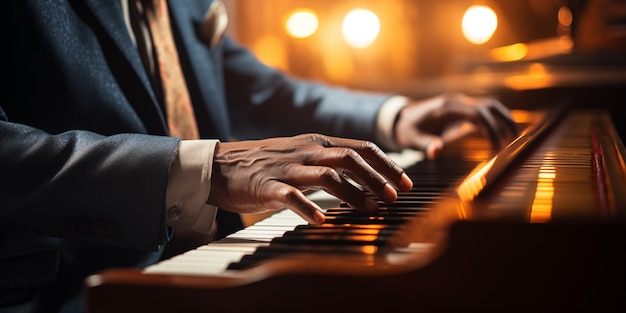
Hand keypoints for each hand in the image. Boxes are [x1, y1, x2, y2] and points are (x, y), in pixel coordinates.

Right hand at [207, 134, 413, 223]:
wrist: (220, 166)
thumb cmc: (264, 165)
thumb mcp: (300, 157)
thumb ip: (328, 164)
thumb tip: (363, 178)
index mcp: (315, 144)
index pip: (360, 147)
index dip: (386, 165)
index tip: (406, 183)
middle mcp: (304, 152)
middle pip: (349, 158)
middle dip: (377, 178)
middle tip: (395, 198)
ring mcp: (285, 169)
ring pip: (326, 175)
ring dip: (353, 193)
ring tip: (370, 211)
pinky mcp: (265, 187)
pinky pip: (290, 197)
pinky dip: (308, 208)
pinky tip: (322, 221)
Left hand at [394, 93, 517, 158]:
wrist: (400, 119)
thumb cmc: (406, 129)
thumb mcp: (411, 139)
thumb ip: (425, 145)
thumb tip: (436, 152)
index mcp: (447, 106)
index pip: (478, 112)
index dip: (492, 128)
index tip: (498, 147)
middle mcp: (458, 102)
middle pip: (491, 106)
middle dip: (506, 123)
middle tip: (516, 144)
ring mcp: (462, 105)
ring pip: (492, 108)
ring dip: (505, 122)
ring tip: (516, 142)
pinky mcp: (463, 112)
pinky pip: (485, 114)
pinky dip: (497, 125)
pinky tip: (504, 141)